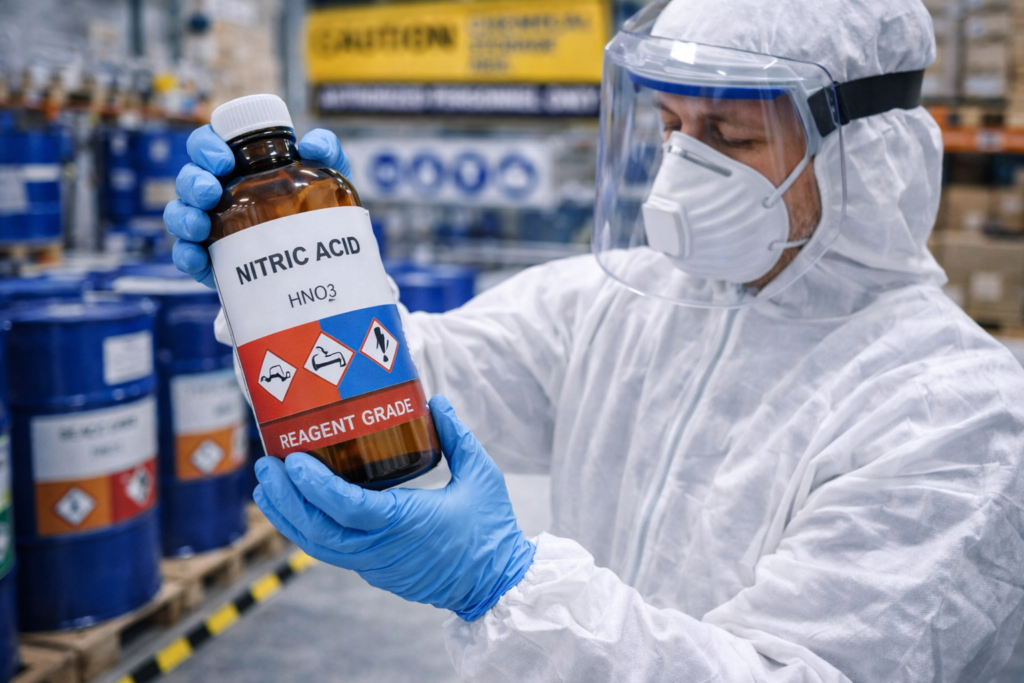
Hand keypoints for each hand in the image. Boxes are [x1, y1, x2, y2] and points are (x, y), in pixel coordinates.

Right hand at [163, 125, 351, 287]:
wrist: (321, 253)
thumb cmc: (317, 204)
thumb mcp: (328, 174)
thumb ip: (326, 151)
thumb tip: (311, 144)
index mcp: (236, 165)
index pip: (206, 145)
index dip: (206, 145)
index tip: (224, 159)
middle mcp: (217, 192)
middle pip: (189, 178)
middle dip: (193, 181)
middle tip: (212, 190)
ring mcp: (211, 225)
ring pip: (179, 213)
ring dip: (183, 216)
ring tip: (200, 225)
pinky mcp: (211, 259)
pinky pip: (186, 255)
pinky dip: (187, 256)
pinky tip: (199, 259)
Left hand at [253, 395, 535, 620]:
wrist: (496, 584)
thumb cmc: (490, 530)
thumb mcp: (482, 476)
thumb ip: (457, 437)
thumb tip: (436, 402)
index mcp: (405, 523)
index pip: (346, 508)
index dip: (313, 486)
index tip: (292, 461)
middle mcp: (381, 549)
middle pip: (317, 530)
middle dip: (285, 499)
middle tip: (266, 466)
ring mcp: (375, 565)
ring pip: (317, 545)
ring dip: (288, 516)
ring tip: (268, 488)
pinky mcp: (375, 571)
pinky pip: (331, 552)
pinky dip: (308, 529)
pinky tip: (298, 508)